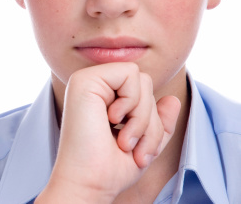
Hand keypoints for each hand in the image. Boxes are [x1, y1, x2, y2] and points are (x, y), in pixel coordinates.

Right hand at [36, 63, 180, 202]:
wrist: (88, 183)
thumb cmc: (108, 169)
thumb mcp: (144, 144)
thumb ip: (158, 122)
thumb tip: (172, 100)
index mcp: (102, 97)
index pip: (144, 91)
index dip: (150, 118)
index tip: (136, 147)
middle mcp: (93, 85)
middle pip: (146, 83)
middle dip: (150, 120)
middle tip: (130, 146)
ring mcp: (87, 80)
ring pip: (142, 79)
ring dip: (142, 117)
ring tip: (123, 140)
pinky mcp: (85, 80)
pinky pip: (131, 74)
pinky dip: (133, 102)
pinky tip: (112, 120)